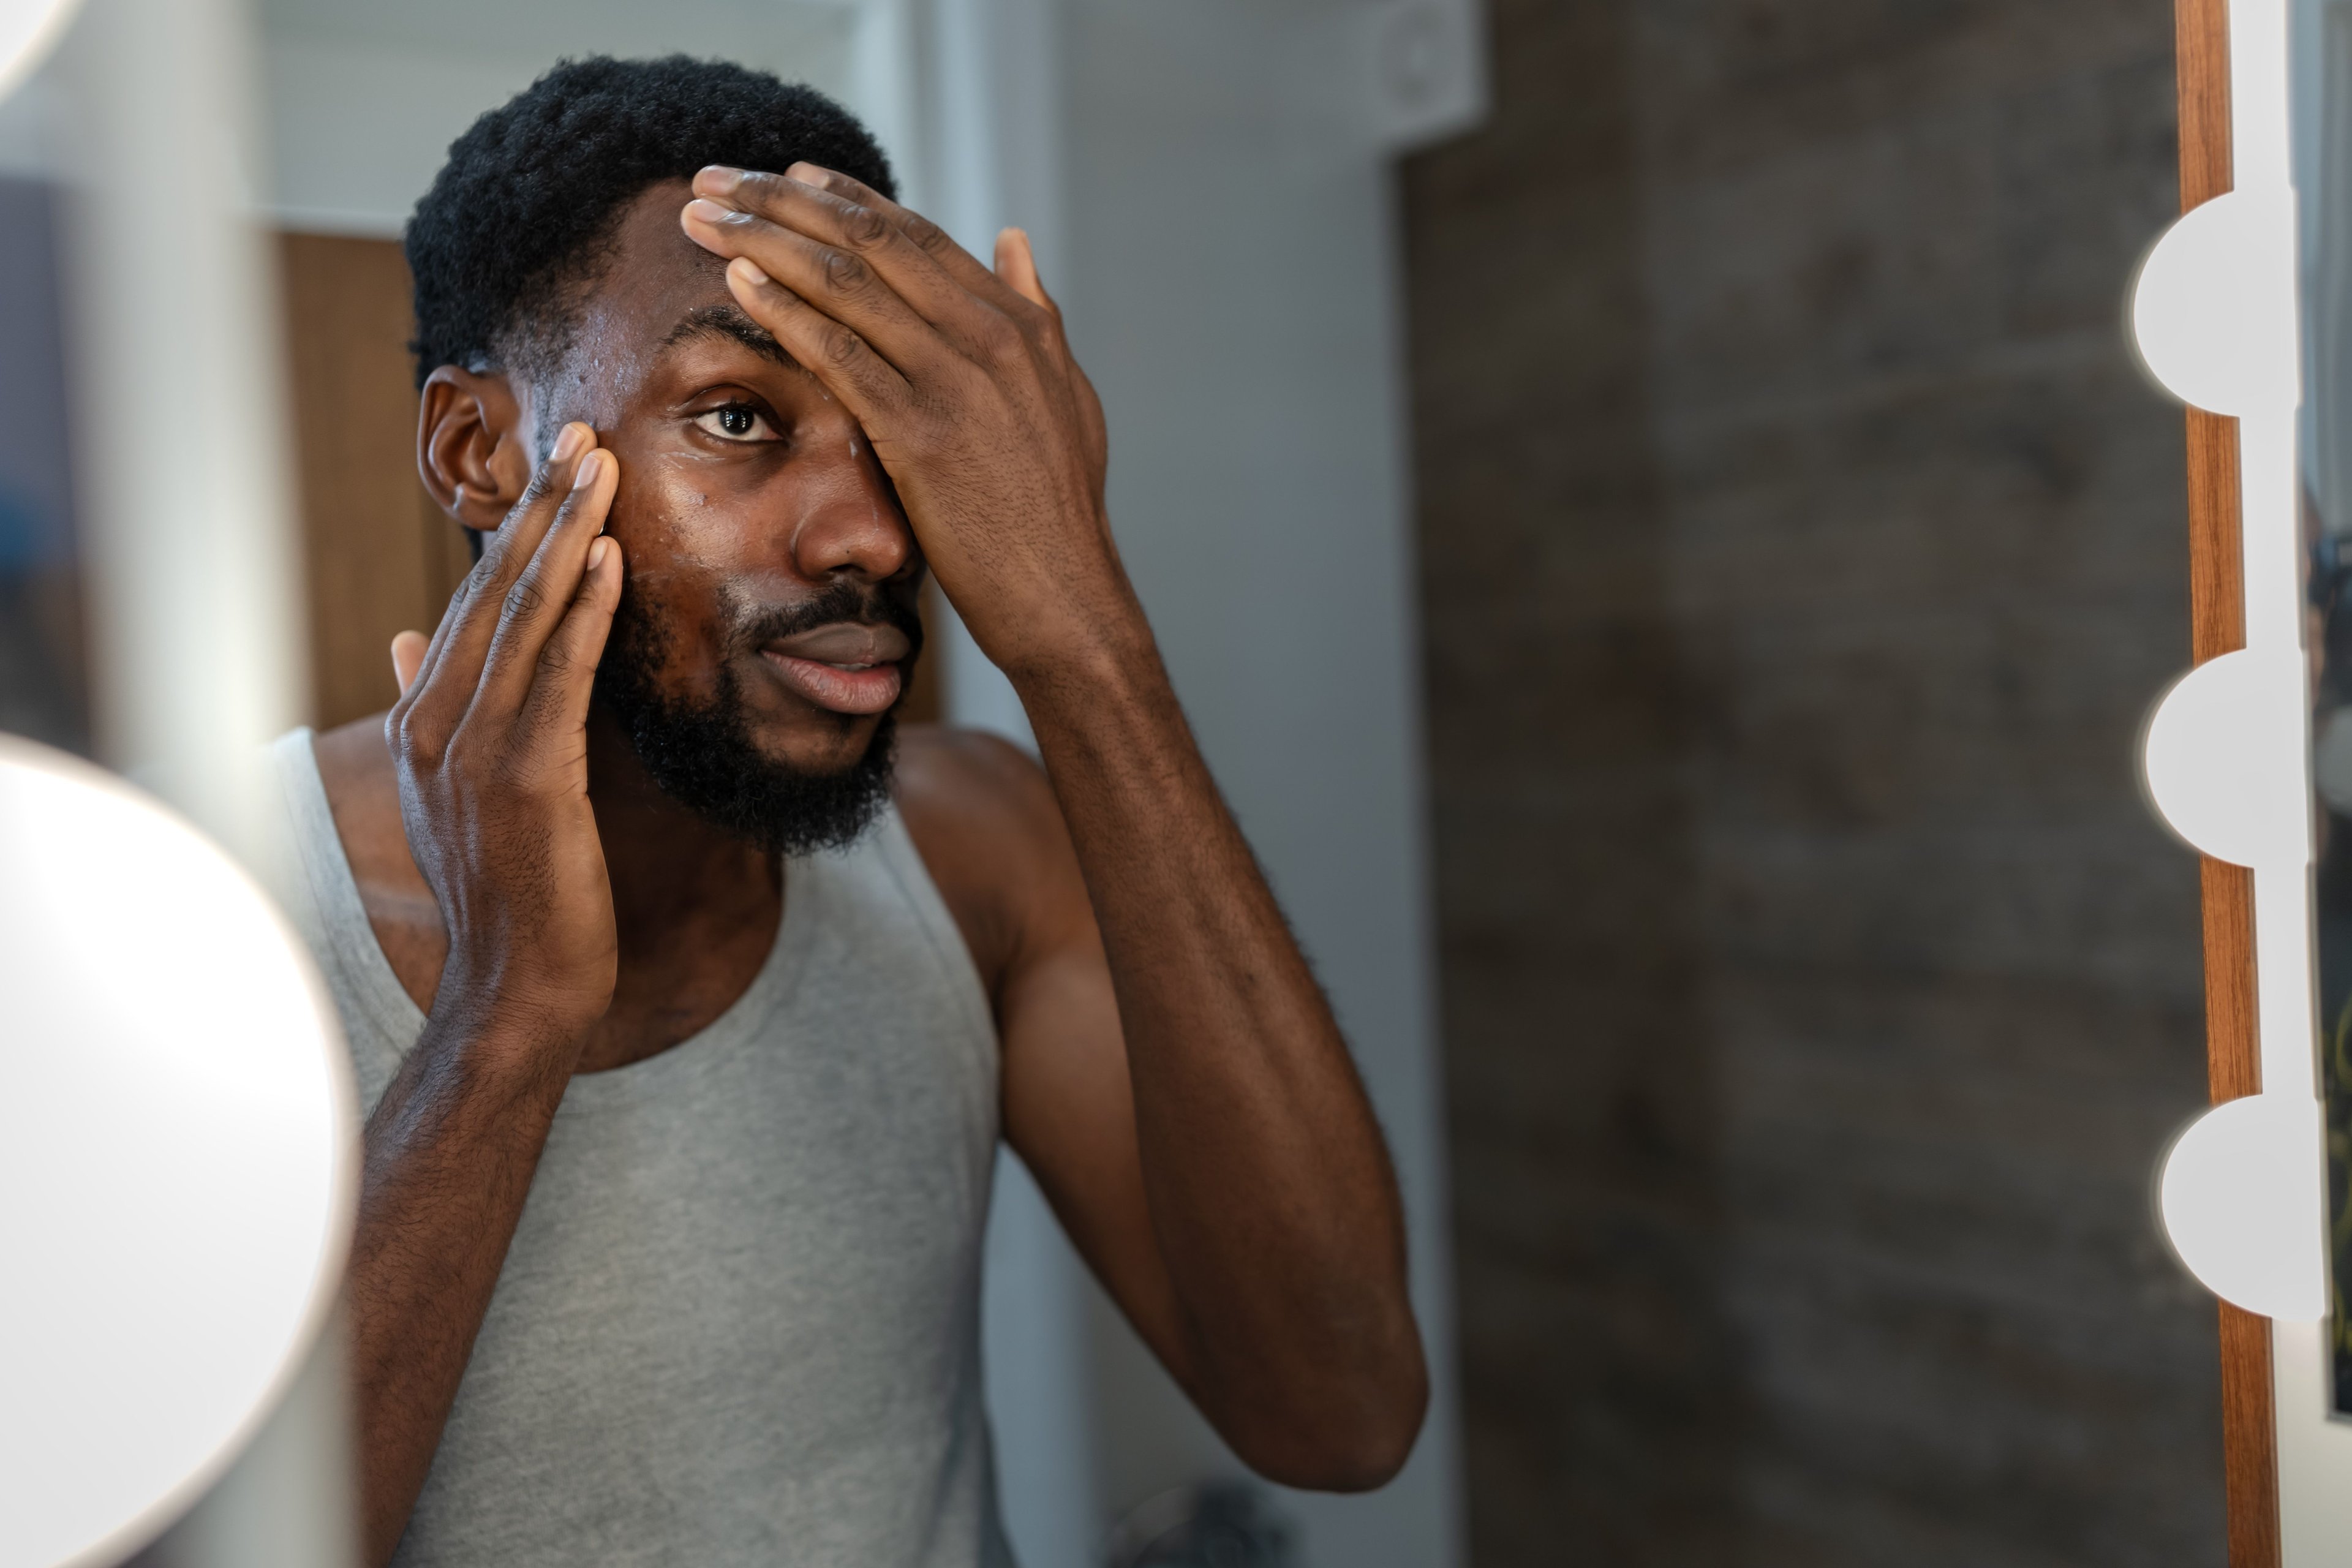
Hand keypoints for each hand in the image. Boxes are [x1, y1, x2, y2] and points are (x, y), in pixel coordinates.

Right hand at [383, 422, 624, 1054]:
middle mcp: (438, 724)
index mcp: (422, 720)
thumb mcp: (457, 793)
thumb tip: (410, 634)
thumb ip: (435, 706)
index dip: (516, 531)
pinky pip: (561, 675)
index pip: (474, 604)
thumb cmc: (507, 894)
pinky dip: (586, 612)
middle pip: (496, 591)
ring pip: (527, 618)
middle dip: (542, 507)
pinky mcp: (528, 778)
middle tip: (586, 435)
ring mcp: (477, 750)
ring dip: (570, 535)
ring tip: (606, 468)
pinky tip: (612, 559)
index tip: (556, 469)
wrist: (516, 989)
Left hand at [680, 164, 1129, 681]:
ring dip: (765, 241)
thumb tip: (1014, 240)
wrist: (1066, 597)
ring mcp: (957, 384)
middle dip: (785, 202)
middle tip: (720, 176)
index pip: (919, 238)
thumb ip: (1036, 315)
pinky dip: (784, 310)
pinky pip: (839, 355)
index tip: (788, 175)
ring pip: (847, 286)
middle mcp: (989, 339)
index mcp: (1018, 326)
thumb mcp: (1065, 396)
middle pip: (872, 245)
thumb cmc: (1058, 511)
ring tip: (705, 216)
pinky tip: (738, 280)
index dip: (847, 199)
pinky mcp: (923, 435)